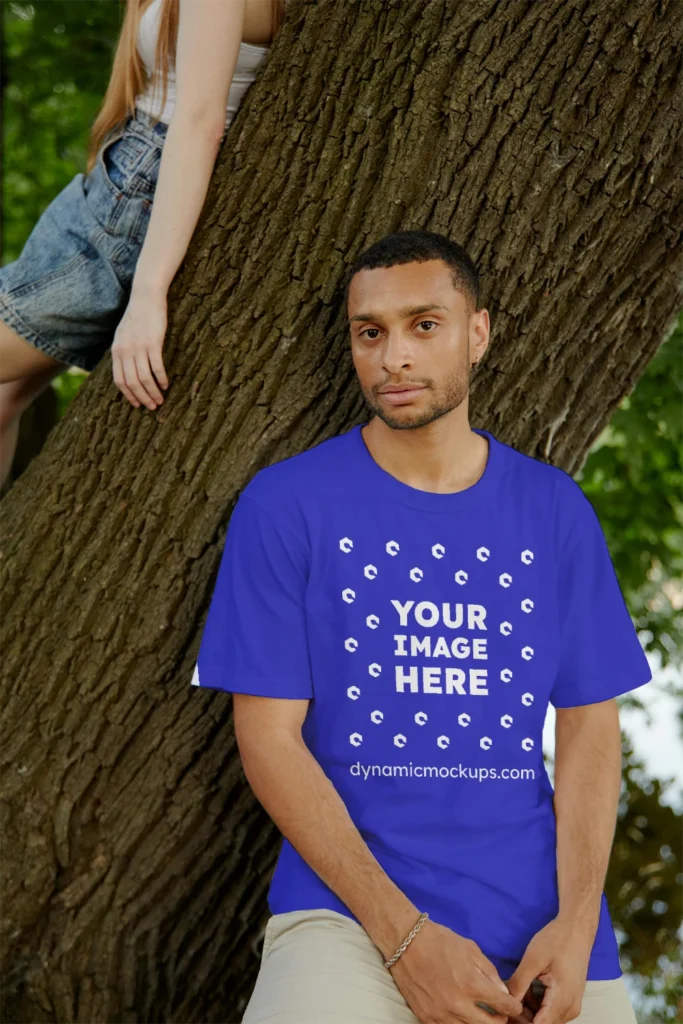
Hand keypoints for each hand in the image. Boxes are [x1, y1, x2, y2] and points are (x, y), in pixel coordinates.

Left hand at [112, 288, 168, 409]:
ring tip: (161, 400)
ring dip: (153, 392)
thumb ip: (123, 352)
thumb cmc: (137, 316)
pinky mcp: (152, 343)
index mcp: (117, 351)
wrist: (145, 297)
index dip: (128, 395)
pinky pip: (156, 367)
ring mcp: (138, 347)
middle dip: (142, 398)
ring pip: (144, 378)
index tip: (137, 404)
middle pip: (132, 383)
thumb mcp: (123, 335)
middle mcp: (125, 351)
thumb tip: (128, 369)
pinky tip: (166, 384)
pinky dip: (161, 379)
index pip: (119, 381)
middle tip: (152, 407)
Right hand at [390, 919, 523, 1022]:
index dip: (513, 1006)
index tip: (514, 1005)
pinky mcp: (426, 1018)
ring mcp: (441, 1014)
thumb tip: (502, 992)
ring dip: (479, 1023)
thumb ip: (490, 972)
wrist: (406, 942)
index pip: (503, 1006)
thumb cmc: (439, 941)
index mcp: (471, 984)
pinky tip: (462, 1015)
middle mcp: (457, 1004)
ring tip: (482, 1015)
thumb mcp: (471, 949)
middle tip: (500, 1013)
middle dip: (500, 1020)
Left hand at [504, 916, 593, 1023]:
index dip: (520, 1021)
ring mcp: (571, 1005)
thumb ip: (519, 984)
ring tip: (516, 991)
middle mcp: (570, 1009)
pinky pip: (551, 1012)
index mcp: (562, 1000)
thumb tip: (506, 1002)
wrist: (577, 928)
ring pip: (546, 1020)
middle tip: (506, 1001)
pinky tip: (527, 989)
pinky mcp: (570, 1000)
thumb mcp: (533, 959)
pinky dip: (537, 1005)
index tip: (506, 1011)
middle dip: (522, 1017)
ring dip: (529, 1011)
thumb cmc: (557, 940)